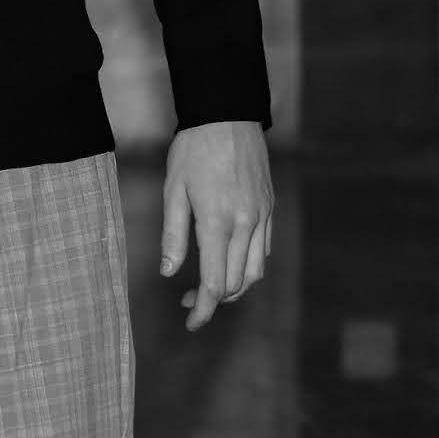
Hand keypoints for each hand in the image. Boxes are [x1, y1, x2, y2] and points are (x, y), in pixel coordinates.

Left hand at [158, 119, 274, 329]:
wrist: (228, 115)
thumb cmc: (193, 149)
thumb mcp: (173, 190)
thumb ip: (173, 235)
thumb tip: (169, 272)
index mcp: (218, 222)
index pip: (213, 283)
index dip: (201, 310)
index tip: (190, 323)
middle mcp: (246, 224)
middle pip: (234, 283)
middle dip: (211, 300)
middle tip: (186, 300)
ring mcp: (262, 216)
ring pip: (255, 271)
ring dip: (233, 288)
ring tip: (207, 287)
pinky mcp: (269, 208)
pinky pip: (263, 250)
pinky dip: (247, 266)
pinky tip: (227, 261)